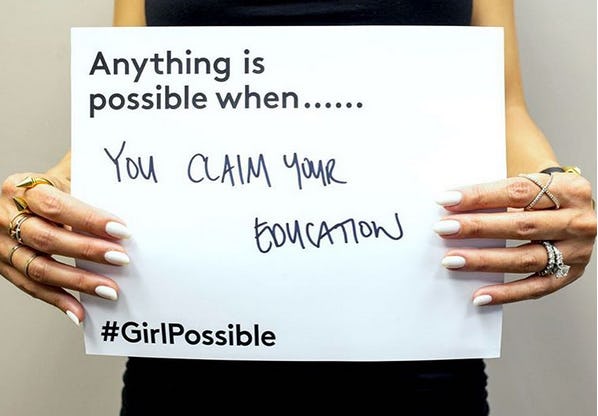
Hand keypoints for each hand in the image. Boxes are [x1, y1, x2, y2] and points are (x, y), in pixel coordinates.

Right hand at [0, 172, 130, 324]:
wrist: (19, 199)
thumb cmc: (50, 186)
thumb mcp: (66, 173)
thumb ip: (89, 179)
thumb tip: (128, 186)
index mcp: (22, 189)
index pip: (56, 206)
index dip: (90, 220)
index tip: (121, 230)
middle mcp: (5, 217)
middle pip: (48, 239)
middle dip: (89, 251)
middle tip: (122, 259)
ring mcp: (2, 245)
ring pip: (40, 268)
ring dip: (78, 282)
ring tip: (109, 289)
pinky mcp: (5, 266)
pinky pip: (32, 288)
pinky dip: (58, 300)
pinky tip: (80, 311)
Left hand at [433, 172, 595, 304]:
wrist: (574, 211)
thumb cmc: (546, 196)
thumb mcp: (532, 183)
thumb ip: (499, 193)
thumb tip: (452, 206)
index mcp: (569, 189)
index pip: (517, 191)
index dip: (479, 196)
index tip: (447, 200)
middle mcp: (578, 220)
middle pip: (521, 226)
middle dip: (477, 228)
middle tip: (444, 229)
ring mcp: (576, 251)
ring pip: (526, 259)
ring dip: (485, 261)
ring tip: (453, 260)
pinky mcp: (570, 275)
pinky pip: (535, 288)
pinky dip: (505, 293)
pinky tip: (480, 295)